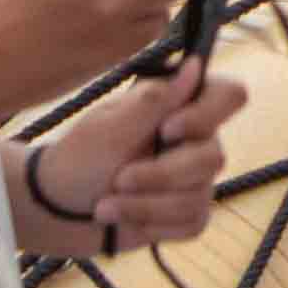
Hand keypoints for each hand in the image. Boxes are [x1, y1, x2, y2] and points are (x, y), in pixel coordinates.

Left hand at [18, 57, 246, 255]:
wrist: (57, 210)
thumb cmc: (80, 158)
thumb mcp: (110, 128)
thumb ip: (155, 100)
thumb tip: (195, 65)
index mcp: (180, 106)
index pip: (229, 96)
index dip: (206, 115)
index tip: (166, 131)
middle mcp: (195, 139)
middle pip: (213, 157)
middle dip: (160, 175)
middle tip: (119, 179)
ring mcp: (193, 177)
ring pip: (199, 195)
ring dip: (146, 204)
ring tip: (105, 207)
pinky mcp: (187, 212)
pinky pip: (192, 221)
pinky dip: (153, 223)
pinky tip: (124, 219)